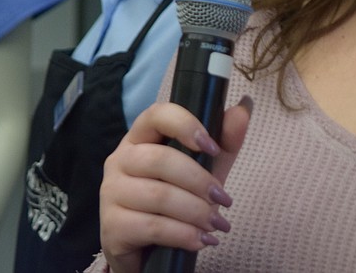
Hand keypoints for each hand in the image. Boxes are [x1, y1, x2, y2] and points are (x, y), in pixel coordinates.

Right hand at [99, 97, 252, 272]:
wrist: (152, 248)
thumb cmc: (178, 199)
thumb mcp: (207, 168)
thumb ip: (225, 140)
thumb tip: (244, 107)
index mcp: (140, 138)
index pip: (156, 115)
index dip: (186, 125)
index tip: (213, 148)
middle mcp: (119, 160)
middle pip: (160, 160)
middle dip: (200, 181)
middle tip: (224, 200)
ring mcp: (110, 194)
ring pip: (159, 196)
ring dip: (197, 212)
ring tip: (216, 224)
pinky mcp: (111, 227)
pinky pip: (153, 227)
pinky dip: (184, 235)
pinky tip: (201, 241)